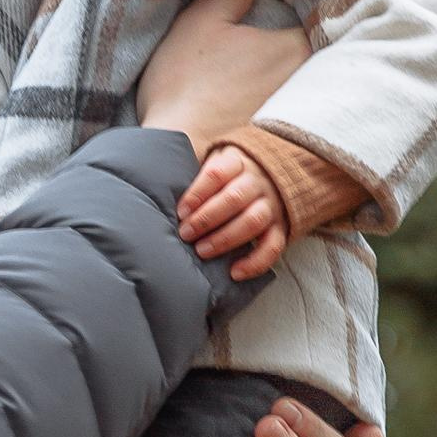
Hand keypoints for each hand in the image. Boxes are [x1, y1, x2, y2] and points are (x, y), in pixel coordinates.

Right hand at [137, 0, 306, 154]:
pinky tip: (263, 96)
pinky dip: (291, 102)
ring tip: (264, 61)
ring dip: (298, 71)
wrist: (174, 162)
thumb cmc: (186, 89)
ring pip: (310, 81)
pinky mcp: (288, 147)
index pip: (322, 11)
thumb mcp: (203, 22)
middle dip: (308, 36)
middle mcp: (314, 85)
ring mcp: (303, 119)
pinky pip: (299, 111)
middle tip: (286, 18)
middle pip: (319, 48)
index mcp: (300, 48)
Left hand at [179, 143, 287, 278]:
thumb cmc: (227, 176)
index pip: (217, 173)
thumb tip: (156, 182)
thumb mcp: (212, 163)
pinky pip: (273, 246)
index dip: (197, 193)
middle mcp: (257, 182)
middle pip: (235, 198)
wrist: (269, 176)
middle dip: (207, 218)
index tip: (181, 211)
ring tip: (202, 251)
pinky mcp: (281, 227)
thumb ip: (191, 172)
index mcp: (237, 163)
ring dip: (226, 238)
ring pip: (253, 220)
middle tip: (186, 234)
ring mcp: (271, 205)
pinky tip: (235, 272)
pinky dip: (255, 262)